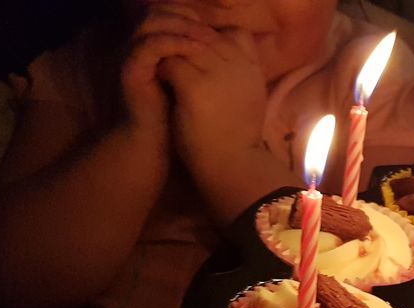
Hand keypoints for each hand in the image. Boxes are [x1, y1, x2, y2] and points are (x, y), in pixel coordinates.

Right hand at [120, 2, 216, 136]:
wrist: (157, 145)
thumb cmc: (183, 118)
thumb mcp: (203, 84)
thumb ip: (210, 61)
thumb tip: (236, 40)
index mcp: (157, 48)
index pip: (172, 14)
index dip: (196, 17)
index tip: (222, 28)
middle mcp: (142, 46)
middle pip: (162, 11)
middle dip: (189, 17)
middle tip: (213, 29)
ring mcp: (133, 56)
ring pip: (153, 22)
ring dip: (182, 27)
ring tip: (206, 38)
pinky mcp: (130, 70)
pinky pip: (150, 45)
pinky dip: (174, 43)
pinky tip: (196, 51)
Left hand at [159, 27, 267, 184]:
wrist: (233, 165)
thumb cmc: (239, 138)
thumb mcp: (251, 101)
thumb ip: (242, 76)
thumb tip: (224, 61)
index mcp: (253, 70)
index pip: (236, 34)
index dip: (216, 40)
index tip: (203, 58)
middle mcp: (238, 65)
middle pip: (207, 35)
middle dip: (188, 44)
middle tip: (175, 60)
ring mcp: (217, 73)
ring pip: (186, 45)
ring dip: (172, 54)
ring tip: (165, 69)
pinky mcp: (194, 85)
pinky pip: (170, 63)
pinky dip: (162, 70)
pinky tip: (160, 82)